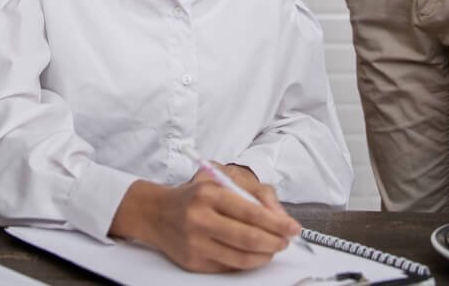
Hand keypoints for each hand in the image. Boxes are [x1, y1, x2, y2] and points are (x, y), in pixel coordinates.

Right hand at [110, 172, 300, 272]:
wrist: (155, 213)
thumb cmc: (193, 195)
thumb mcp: (220, 181)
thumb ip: (252, 194)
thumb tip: (279, 217)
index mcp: (209, 194)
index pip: (251, 212)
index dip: (277, 223)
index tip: (293, 228)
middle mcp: (200, 218)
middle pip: (248, 238)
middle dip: (274, 242)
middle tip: (285, 241)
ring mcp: (196, 243)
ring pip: (241, 258)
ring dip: (264, 256)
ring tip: (272, 249)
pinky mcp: (193, 261)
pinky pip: (228, 267)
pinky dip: (246, 263)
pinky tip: (253, 255)